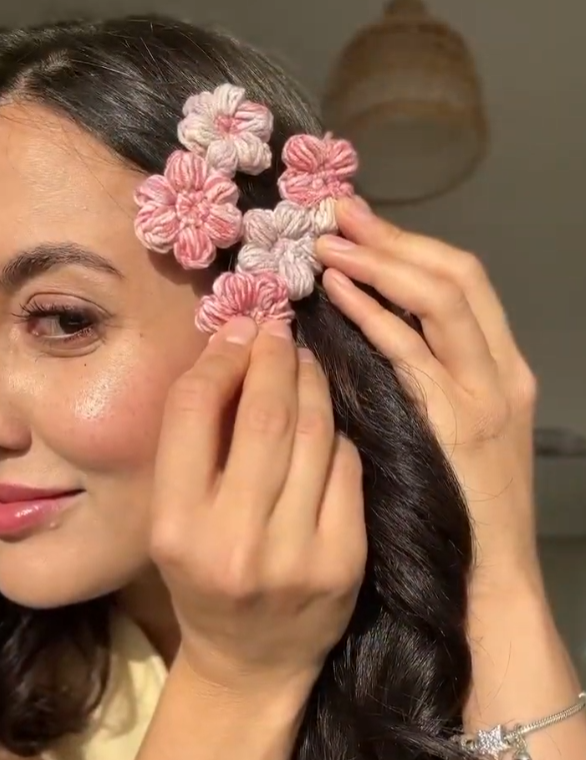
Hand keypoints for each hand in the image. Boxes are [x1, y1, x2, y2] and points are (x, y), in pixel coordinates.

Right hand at [149, 317, 365, 697]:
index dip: (220, 358)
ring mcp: (298, 553)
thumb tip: (232, 347)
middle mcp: (235, 541)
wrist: (251, 660)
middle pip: (265, 414)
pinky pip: (347, 467)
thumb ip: (195, 440)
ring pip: (315, 433)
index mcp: (175, 525)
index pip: (193, 411)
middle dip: (276, 356)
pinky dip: (336, 433)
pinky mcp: (346, 560)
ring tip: (304, 361)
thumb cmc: (204, 576)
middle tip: (280, 330)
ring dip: (312, 382)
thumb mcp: (175, 515)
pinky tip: (326, 422)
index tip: (239, 329)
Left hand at [316, 197, 538, 591]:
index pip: (462, 280)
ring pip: (442, 298)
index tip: (359, 222)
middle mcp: (503, 369)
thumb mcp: (446, 428)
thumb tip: (358, 325)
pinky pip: (413, 352)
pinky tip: (340, 292)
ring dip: (382, 262)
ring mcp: (487, 394)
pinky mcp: (461, 423)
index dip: (410, 243)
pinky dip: (376, 314)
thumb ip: (417, 377)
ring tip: (330, 242)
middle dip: (395, 237)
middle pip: (456, 274)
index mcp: (502, 366)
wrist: (487, 576)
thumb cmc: (455, 505)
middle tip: (339, 212)